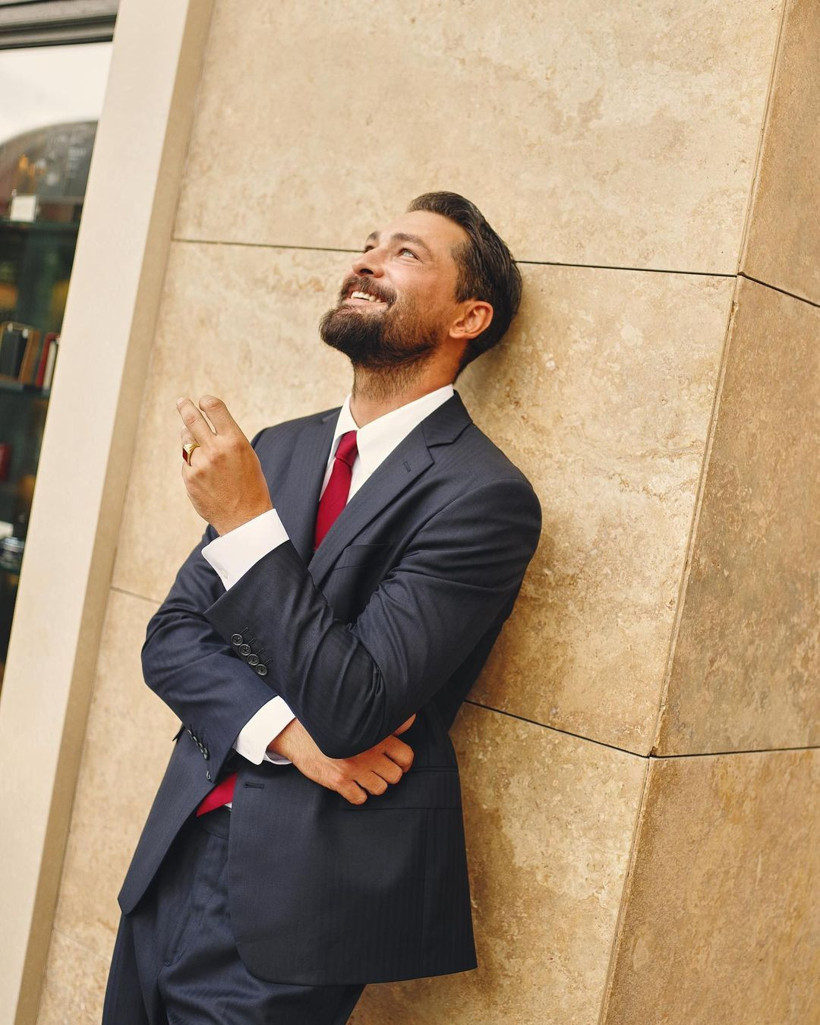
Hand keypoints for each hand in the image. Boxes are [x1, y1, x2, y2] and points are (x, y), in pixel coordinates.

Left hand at [177, 395, 271, 534]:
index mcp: (235, 441)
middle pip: (192, 419)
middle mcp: (216, 449)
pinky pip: (187, 462)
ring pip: (187, 440)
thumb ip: (226, 439)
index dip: (207, 402)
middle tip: (182, 401)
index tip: (203, 401)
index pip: (215, 409)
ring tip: (196, 439)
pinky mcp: (189, 477)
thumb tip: (196, 425)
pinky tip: (204, 472)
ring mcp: (200, 464)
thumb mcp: (246, 456)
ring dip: (189, 436)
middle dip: (185, 407)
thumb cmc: (249, 485)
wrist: (245, 518)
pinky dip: (192, 463)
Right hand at [268, 715, 415, 804]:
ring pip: (380, 789)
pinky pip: (360, 798)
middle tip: (380, 772)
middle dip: (389, 775)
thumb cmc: (330, 723)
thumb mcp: (359, 718)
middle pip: (395, 776)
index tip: (398, 764)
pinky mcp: (338, 781)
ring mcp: (354, 768)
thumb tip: (410, 721)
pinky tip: (352, 786)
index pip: (406, 756)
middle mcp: (368, 752)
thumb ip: (385, 722)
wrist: (298, 732)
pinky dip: (358, 795)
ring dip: (374, 786)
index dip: (404, 763)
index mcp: (376, 736)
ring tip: (366, 779)